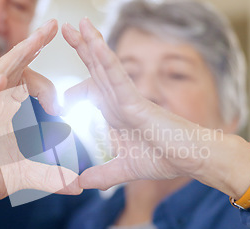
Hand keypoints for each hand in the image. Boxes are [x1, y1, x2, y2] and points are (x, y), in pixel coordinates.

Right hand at [0, 20, 80, 221]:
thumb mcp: (24, 174)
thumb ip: (50, 176)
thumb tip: (78, 186)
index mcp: (5, 107)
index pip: (26, 81)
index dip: (47, 87)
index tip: (59, 107)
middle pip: (11, 67)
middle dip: (31, 45)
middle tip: (50, 27)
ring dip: (14, 59)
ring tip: (32, 43)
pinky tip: (2, 82)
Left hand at [62, 19, 249, 213]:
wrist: (192, 160)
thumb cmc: (165, 159)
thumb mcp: (123, 170)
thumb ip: (102, 175)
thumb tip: (78, 184)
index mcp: (115, 113)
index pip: (91, 92)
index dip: (73, 91)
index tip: (57, 100)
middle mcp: (120, 101)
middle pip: (96, 70)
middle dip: (81, 49)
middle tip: (65, 29)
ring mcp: (128, 98)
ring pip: (105, 67)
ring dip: (90, 44)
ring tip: (77, 23)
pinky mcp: (137, 101)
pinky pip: (118, 77)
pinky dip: (105, 60)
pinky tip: (93, 43)